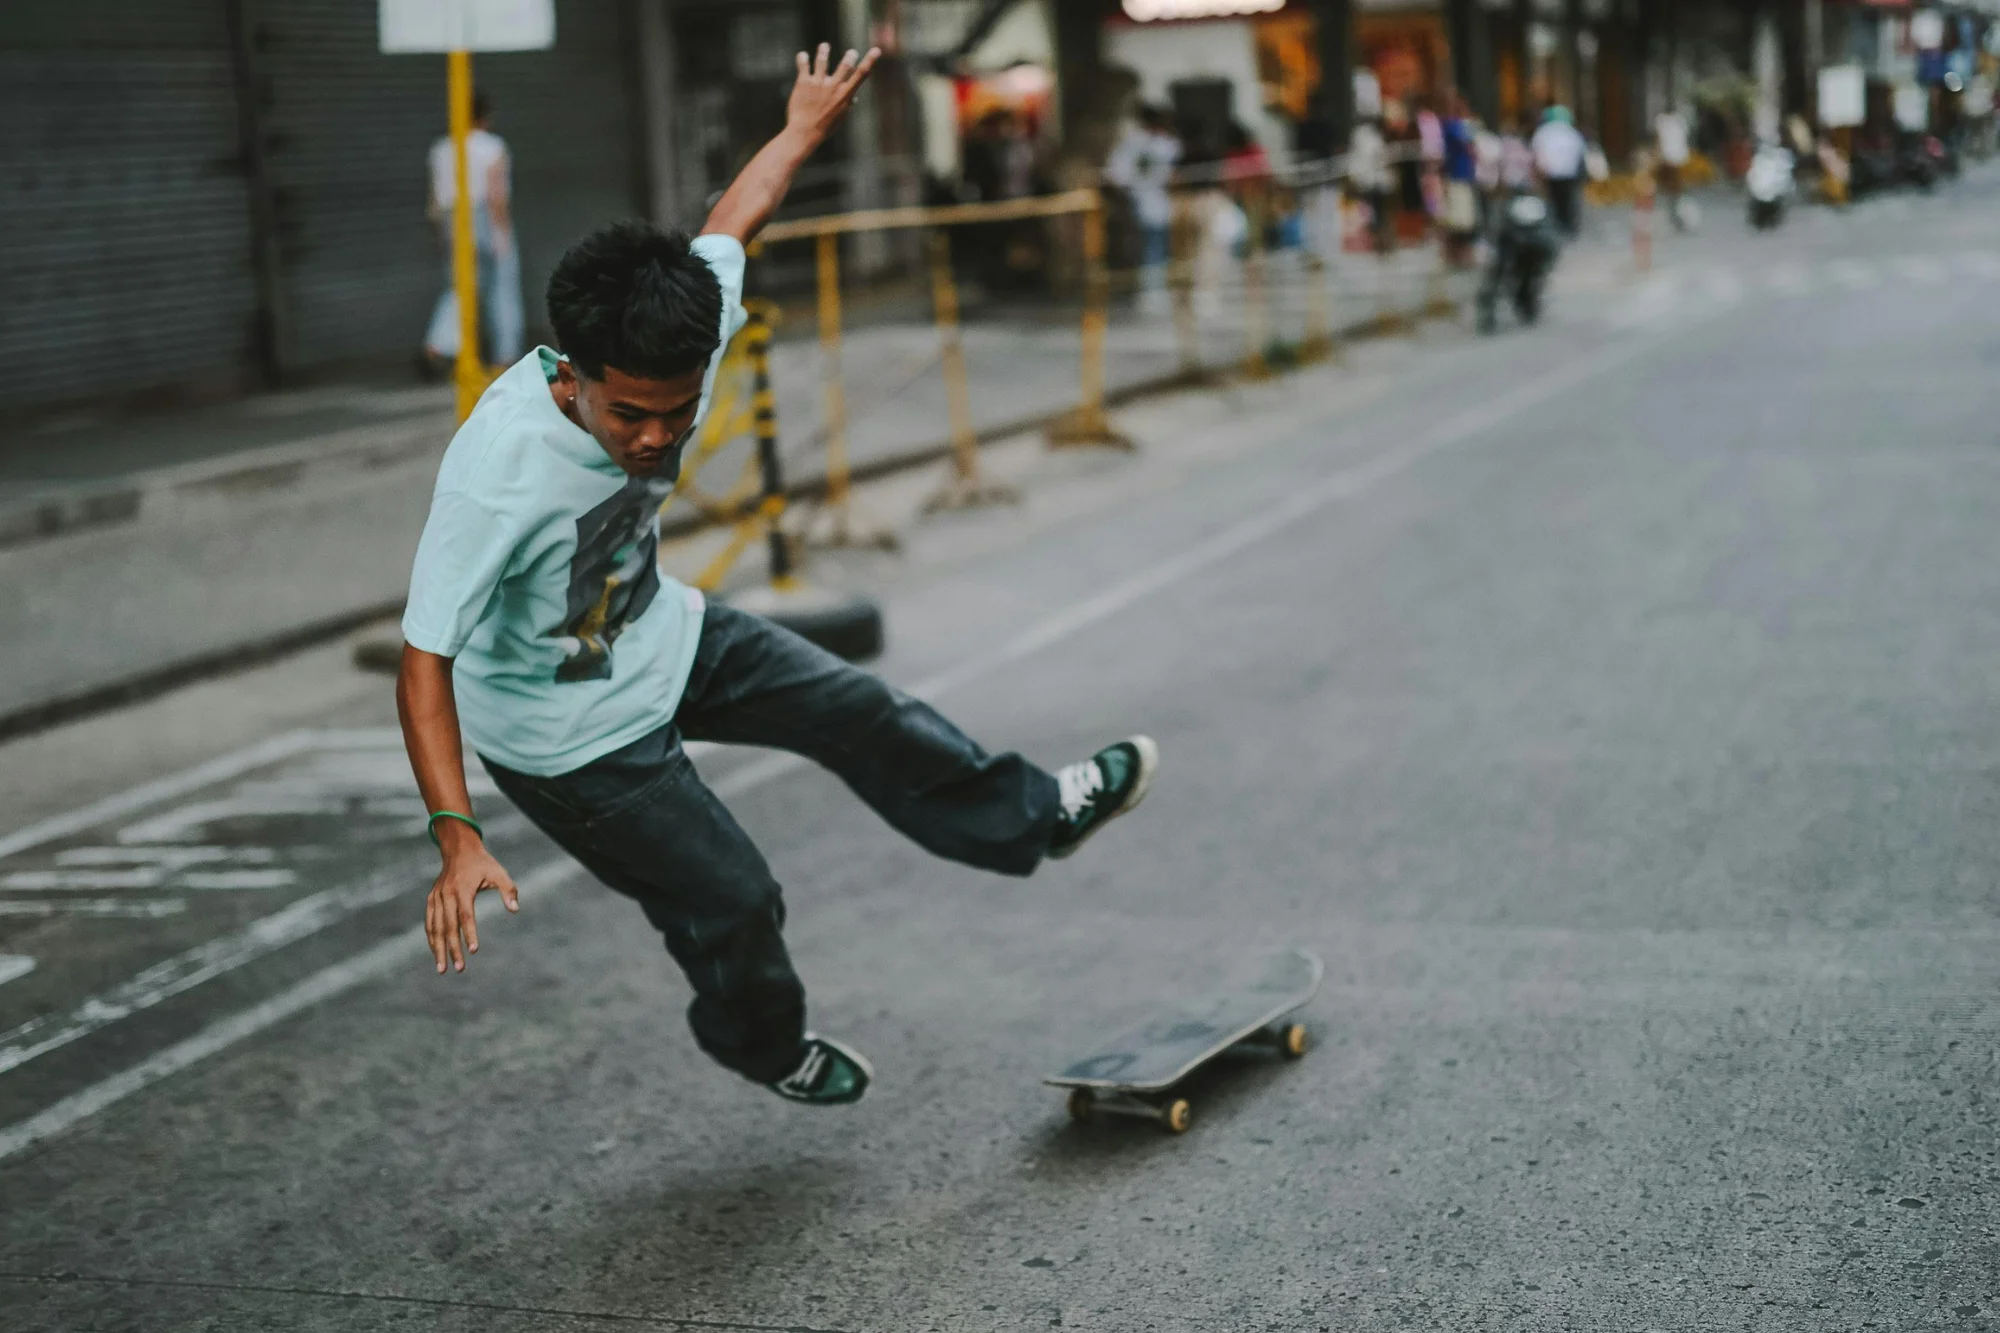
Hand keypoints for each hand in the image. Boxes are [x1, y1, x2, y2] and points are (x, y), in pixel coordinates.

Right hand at [424, 830, 519, 973]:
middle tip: (459, 968)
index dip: (469, 934)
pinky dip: (432, 939)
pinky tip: (436, 953)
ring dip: (438, 949)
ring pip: (434, 928)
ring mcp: (437, 898)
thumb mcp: (499, 872)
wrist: (459, 849)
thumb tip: (515, 909)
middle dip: (452, 949)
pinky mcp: (432, 899)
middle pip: (448, 927)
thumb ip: (508, 890)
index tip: (474, 951)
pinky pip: (429, 922)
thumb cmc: (482, 864)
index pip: (465, 916)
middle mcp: (446, 895)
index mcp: (462, 889)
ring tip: (442, 969)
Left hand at [786, 44, 881, 146]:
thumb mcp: (840, 117)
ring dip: (824, 51)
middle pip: (845, 65)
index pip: (861, 74)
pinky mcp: (803, 82)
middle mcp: (833, 86)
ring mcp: (818, 83)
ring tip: (825, 46)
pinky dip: (803, 58)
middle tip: (852, 53)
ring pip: (822, 60)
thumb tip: (854, 98)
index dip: (870, 60)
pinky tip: (803, 56)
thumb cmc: (824, 127)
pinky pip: (804, 65)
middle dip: (850, 57)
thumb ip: (846, 104)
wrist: (804, 132)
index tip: (876, 50)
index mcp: (845, 95)